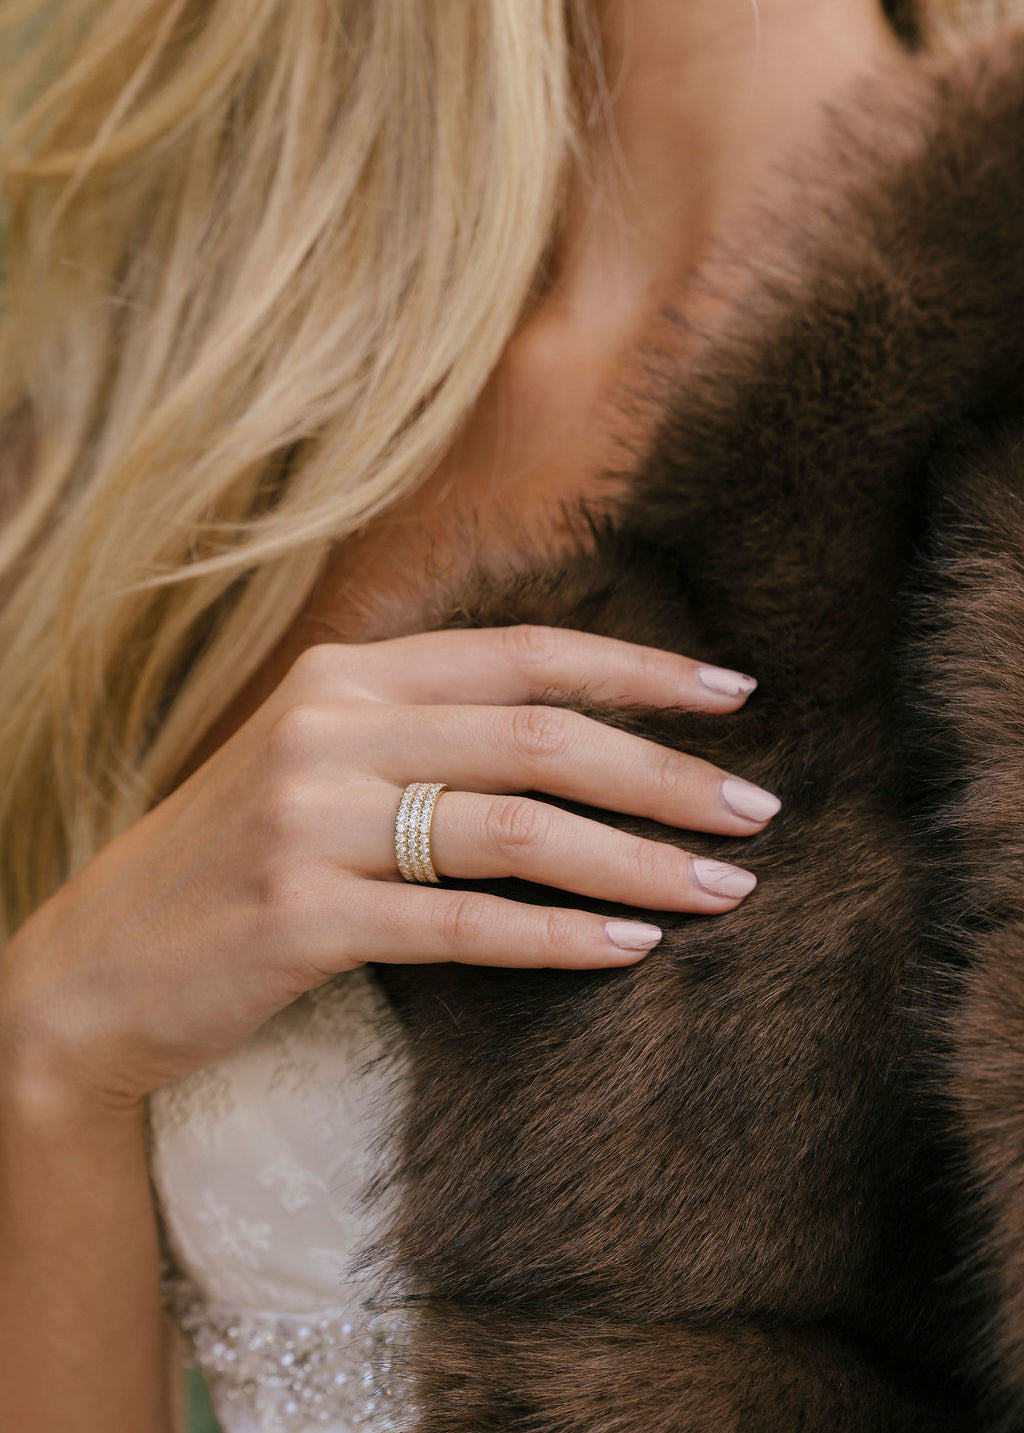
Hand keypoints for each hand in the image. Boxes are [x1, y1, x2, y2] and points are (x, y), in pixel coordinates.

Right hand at [0, 626, 777, 1112]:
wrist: (96, 966)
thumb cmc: (230, 862)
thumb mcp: (315, 763)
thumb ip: (421, 732)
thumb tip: (574, 734)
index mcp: (344, 676)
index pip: (521, 652)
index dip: (636, 668)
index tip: (732, 692)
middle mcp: (328, 728)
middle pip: (538, 736)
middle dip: (663, 772)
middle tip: (757, 809)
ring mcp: (309, 820)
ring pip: (514, 830)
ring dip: (635, 861)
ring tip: (722, 890)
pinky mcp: (300, 916)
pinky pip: (462, 926)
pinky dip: (557, 937)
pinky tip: (628, 949)